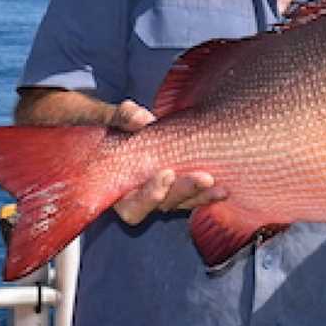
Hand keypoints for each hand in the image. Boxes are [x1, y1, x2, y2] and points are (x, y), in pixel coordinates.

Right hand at [109, 100, 226, 224]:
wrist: (112, 125)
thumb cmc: (101, 126)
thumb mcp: (103, 118)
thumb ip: (120, 118)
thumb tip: (142, 119)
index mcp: (116, 187)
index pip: (132, 206)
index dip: (149, 196)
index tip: (166, 174)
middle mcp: (139, 195)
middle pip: (163, 205)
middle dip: (184, 192)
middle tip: (204, 178)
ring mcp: (159, 191)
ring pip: (181, 202)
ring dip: (201, 196)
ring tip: (220, 187)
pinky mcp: (174, 182)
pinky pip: (191, 193)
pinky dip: (206, 191)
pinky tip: (224, 188)